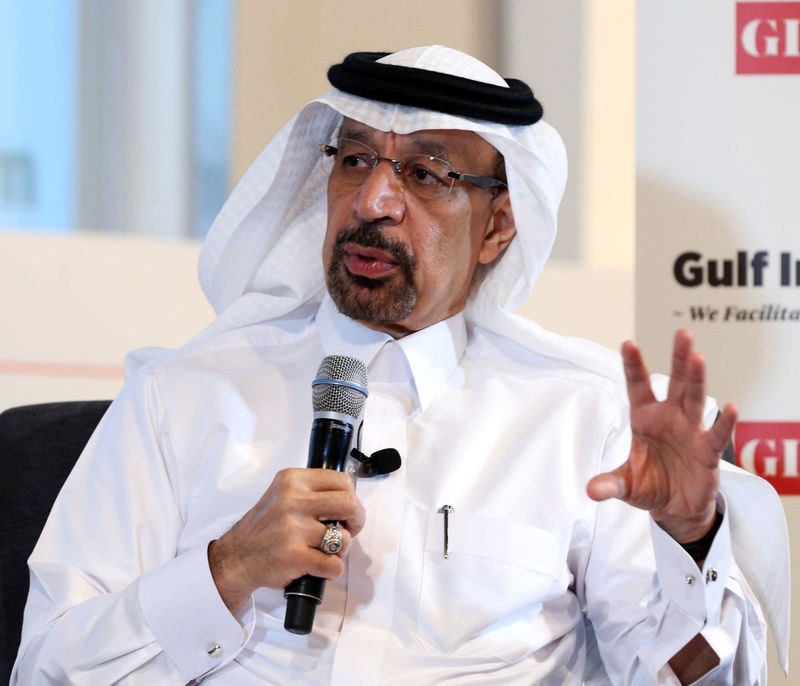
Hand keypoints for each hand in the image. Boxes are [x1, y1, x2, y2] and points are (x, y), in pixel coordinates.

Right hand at [208, 468, 365, 611]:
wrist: (235, 558)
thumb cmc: (263, 529)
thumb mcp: (282, 494)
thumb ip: (312, 492)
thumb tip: (348, 498)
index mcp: (292, 480)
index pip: (340, 480)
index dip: (353, 497)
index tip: (349, 510)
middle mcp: (292, 501)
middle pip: (349, 503)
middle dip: (357, 520)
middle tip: (351, 529)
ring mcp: (293, 529)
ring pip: (343, 538)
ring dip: (340, 550)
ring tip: (325, 551)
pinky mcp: (295, 556)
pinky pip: (333, 565)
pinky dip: (331, 570)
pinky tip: (318, 567)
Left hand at [586, 330, 736, 542]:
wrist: (675, 509)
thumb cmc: (650, 485)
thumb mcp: (625, 485)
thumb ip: (609, 485)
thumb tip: (591, 491)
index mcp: (644, 418)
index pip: (638, 386)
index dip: (633, 366)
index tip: (628, 343)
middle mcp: (669, 419)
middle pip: (675, 383)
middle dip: (678, 358)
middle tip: (682, 333)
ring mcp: (690, 433)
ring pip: (695, 400)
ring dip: (697, 379)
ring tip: (698, 357)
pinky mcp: (707, 453)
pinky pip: (715, 436)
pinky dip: (724, 424)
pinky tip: (732, 408)